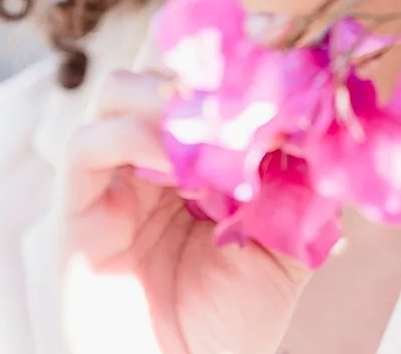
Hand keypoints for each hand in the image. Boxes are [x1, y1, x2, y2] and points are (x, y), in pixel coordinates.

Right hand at [60, 70, 309, 353]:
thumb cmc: (228, 326)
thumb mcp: (282, 247)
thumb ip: (300, 188)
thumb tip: (325, 128)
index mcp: (194, 161)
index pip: (204, 86)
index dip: (239, 77)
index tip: (284, 89)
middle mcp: (149, 160)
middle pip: (160, 74)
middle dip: (203, 78)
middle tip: (247, 100)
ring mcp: (110, 180)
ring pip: (118, 91)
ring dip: (167, 97)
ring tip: (213, 129)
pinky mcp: (75, 210)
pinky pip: (86, 144)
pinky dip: (133, 134)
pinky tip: (175, 162)